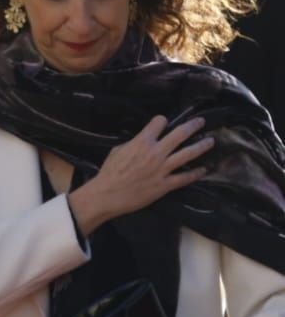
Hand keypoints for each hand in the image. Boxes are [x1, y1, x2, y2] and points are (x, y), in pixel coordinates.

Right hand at [67, 116, 212, 234]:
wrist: (106, 195)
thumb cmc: (109, 173)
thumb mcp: (117, 151)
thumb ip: (133, 144)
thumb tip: (143, 142)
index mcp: (142, 142)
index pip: (159, 122)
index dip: (162, 121)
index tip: (164, 122)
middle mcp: (156, 153)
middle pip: (180, 134)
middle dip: (193, 125)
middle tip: (201, 122)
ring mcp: (163, 169)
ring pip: (188, 153)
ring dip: (202, 145)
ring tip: (210, 141)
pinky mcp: (165, 185)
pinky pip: (185, 177)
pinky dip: (196, 173)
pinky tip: (203, 169)